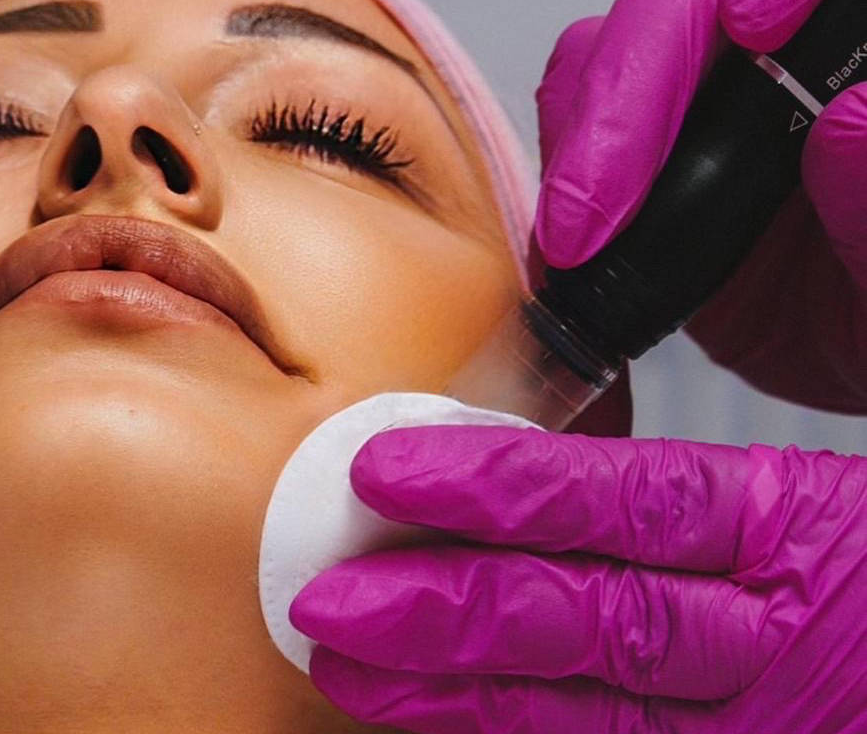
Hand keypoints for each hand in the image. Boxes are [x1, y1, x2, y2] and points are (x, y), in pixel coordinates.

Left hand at [290, 423, 866, 732]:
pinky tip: (439, 720)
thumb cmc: (863, 561)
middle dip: (454, 609)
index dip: (504, 484)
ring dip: (462, 694)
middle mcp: (774, 634)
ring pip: (598, 708)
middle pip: (597, 617)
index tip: (388, 468)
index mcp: (790, 523)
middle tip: (326, 597)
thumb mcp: (814, 496)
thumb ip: (695, 487)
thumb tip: (533, 433)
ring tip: (348, 667)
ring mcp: (766, 719)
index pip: (629, 497)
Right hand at [534, 0, 866, 411]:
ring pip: (619, 35)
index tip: (757, 21)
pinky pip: (577, 108)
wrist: (849, 380)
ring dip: (588, 124)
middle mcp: (784, 40)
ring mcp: (706, 90)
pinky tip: (568, 235)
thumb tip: (849, 120)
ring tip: (580, 233)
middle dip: (639, 79)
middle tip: (609, 194)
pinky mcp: (644, 146)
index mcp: (861, 37)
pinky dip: (561, 163)